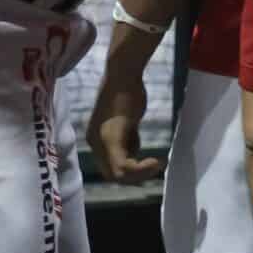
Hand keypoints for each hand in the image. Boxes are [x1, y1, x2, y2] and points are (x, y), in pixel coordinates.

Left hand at [86, 70, 164, 185]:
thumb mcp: (126, 120)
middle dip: (136, 177)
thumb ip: (127, 137)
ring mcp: (102, 142)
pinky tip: (157, 161)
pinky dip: (141, 169)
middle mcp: (94, 144)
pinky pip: (124, 165)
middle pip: (112, 176)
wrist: (122, 75)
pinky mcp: (112, 138)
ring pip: (118, 174)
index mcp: (95, 140)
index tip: (151, 165)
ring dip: (140, 174)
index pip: (109, 170)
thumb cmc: (127, 93)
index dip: (131, 174)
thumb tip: (133, 152)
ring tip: (158, 163)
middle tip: (156, 167)